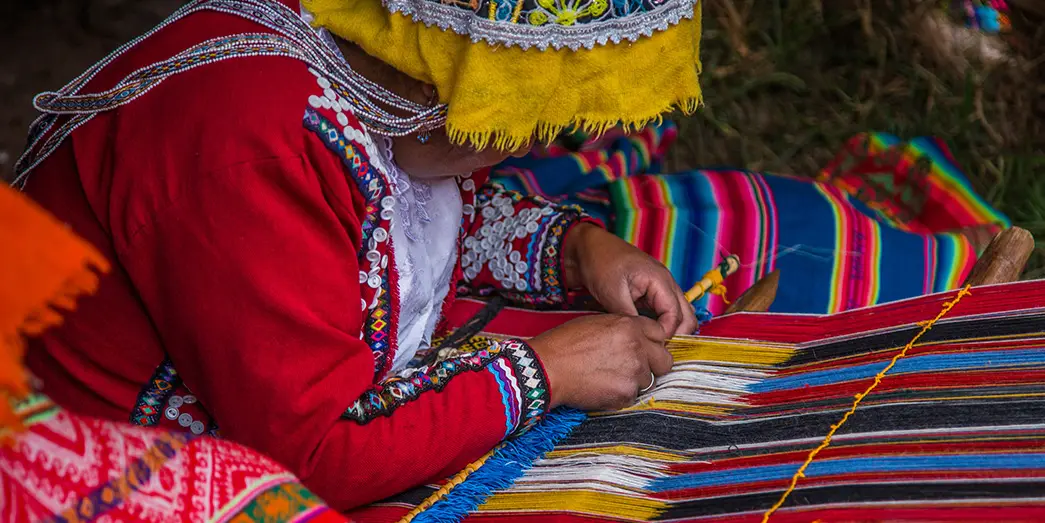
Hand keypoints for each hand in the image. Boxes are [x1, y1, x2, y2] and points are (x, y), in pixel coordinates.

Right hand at [528, 314, 671, 409]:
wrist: (547, 368)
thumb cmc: (564, 344)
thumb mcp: (596, 323)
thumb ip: (622, 329)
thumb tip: (637, 338)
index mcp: (630, 326)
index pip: (659, 334)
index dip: (652, 344)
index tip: (644, 351)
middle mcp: (637, 347)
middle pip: (665, 361)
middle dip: (653, 366)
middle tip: (634, 369)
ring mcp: (634, 371)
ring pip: (648, 381)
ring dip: (633, 382)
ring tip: (607, 378)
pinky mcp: (626, 393)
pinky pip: (633, 397)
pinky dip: (620, 396)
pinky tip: (601, 388)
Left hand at [563, 223, 697, 335]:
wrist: (588, 247)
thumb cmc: (600, 262)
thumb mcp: (612, 293)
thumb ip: (630, 317)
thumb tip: (642, 337)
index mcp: (660, 280)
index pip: (676, 315)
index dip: (666, 334)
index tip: (651, 345)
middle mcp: (666, 283)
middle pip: (686, 316)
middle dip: (675, 334)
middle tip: (655, 348)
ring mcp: (660, 287)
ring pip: (678, 314)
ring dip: (669, 329)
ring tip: (651, 343)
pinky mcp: (650, 292)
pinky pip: (664, 312)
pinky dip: (660, 323)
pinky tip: (645, 333)